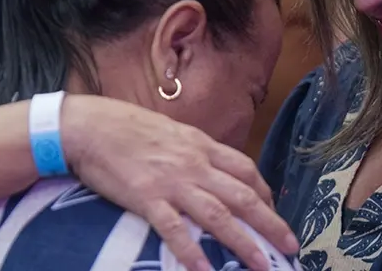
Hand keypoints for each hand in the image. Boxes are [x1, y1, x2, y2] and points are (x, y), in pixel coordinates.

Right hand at [62, 95, 299, 270]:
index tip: (272, 210)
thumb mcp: (170, 130)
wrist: (91, 126)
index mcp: (200, 144)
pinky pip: (175, 229)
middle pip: (243, 195)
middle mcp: (194, 164)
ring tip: (263, 265)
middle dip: (270, 223)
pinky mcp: (147, 198)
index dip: (264, 192)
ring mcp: (172, 182)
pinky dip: (192, 251)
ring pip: (218, 214)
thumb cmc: (125, 125)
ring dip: (243, 242)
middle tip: (291, 246)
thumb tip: (207, 165)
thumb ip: (192, 149)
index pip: (244, 169)